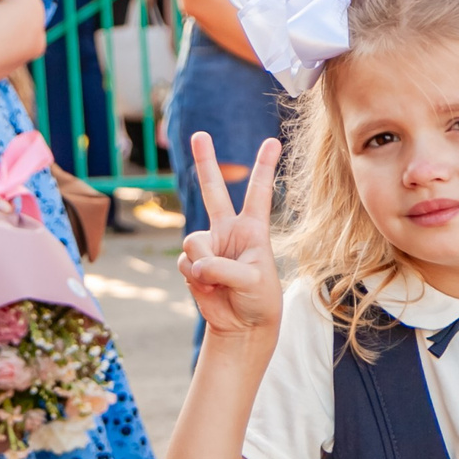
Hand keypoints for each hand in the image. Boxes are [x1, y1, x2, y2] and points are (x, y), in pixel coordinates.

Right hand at [178, 132, 283, 337]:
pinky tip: (209, 288)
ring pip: (192, 241)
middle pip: (214, 191)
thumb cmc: (260, 299)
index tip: (273, 140)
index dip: (264, 167)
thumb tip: (196, 263)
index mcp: (253, 229)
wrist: (242, 324)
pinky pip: (185, 263)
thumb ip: (224, 268)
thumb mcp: (253, 281)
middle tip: (199, 134)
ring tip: (219, 282)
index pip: (258, 192)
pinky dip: (195, 278)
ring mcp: (209, 245)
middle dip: (205, 162)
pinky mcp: (193, 263)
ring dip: (203, 264)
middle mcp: (229, 231)